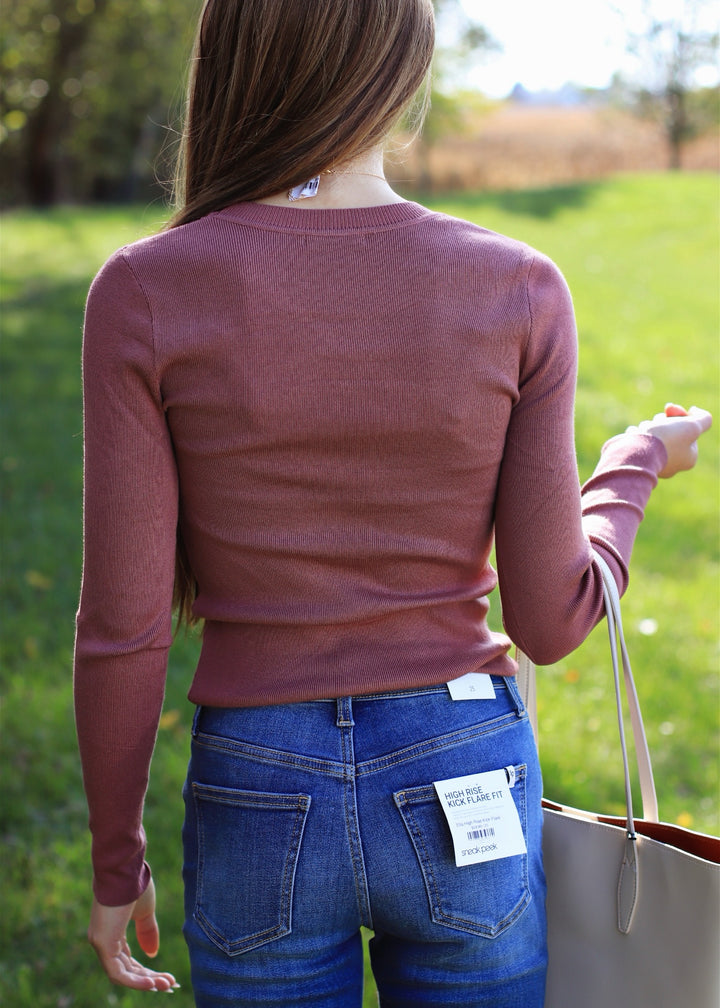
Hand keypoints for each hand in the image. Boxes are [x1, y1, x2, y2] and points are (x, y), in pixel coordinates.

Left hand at [87, 877, 178, 991]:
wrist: (126, 870)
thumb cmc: (135, 885)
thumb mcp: (145, 912)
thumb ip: (147, 932)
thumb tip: (153, 953)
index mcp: (112, 932)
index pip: (126, 960)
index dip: (146, 971)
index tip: (166, 977)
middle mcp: (103, 940)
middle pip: (126, 969)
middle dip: (149, 978)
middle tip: (170, 984)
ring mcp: (100, 943)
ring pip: (122, 974)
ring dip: (145, 981)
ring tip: (166, 985)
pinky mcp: (103, 944)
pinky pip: (118, 973)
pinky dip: (135, 980)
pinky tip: (152, 982)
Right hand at [627, 403, 711, 477]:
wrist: (634, 451)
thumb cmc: (665, 439)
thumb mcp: (693, 426)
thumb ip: (703, 418)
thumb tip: (696, 411)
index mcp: (688, 459)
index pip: (687, 429)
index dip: (679, 416)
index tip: (671, 412)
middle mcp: (672, 463)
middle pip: (670, 431)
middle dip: (662, 421)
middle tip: (657, 422)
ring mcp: (653, 462)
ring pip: (653, 434)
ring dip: (648, 426)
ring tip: (643, 431)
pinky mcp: (636, 458)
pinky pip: (637, 440)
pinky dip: (635, 434)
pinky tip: (634, 435)